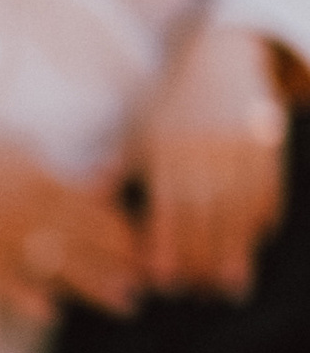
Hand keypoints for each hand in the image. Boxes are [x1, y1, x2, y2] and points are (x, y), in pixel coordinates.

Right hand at [0, 148, 144, 327]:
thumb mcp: (24, 149)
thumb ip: (69, 169)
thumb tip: (113, 173)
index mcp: (40, 179)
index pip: (97, 209)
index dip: (127, 230)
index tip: (152, 246)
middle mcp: (24, 209)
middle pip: (86, 241)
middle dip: (123, 263)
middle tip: (153, 283)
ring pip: (55, 266)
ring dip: (94, 287)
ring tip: (124, 303)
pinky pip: (6, 281)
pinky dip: (29, 298)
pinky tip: (54, 314)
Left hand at [136, 21, 286, 298]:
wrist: (221, 59)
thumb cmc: (171, 108)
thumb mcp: (141, 134)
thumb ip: (116, 171)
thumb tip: (83, 200)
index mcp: (168, 147)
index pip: (167, 205)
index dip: (166, 244)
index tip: (162, 280)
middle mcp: (206, 147)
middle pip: (206, 212)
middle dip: (202, 256)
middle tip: (199, 293)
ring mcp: (241, 144)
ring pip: (240, 206)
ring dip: (237, 249)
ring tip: (231, 286)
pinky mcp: (269, 143)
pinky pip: (269, 187)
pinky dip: (262, 219)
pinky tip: (255, 246)